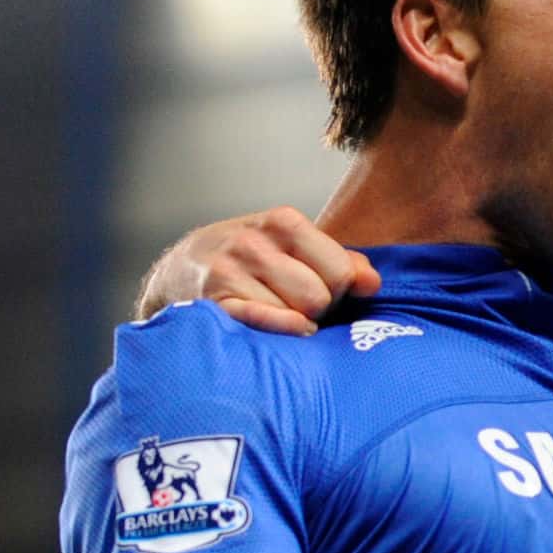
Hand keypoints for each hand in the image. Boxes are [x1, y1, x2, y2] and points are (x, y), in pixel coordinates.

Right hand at [136, 206, 379, 334]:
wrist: (180, 269)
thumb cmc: (250, 259)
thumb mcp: (293, 246)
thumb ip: (341, 260)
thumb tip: (372, 283)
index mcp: (282, 222)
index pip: (341, 271)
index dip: (339, 289)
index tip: (321, 289)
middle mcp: (253, 242)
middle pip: (320, 297)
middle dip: (318, 309)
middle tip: (299, 306)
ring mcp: (229, 272)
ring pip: (296, 316)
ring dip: (293, 323)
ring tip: (277, 312)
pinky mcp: (212, 303)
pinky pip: (263, 323)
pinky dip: (280, 331)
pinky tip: (282, 330)